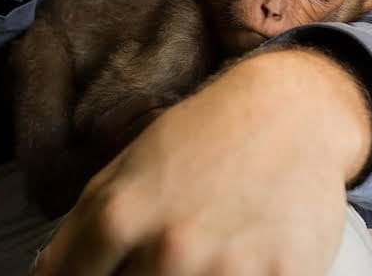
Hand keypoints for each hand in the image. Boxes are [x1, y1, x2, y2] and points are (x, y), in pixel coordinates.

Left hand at [32, 49, 371, 275]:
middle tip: (169, 253)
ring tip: (205, 251)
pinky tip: (241, 259)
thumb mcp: (128, 166)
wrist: (291, 112)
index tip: (110, 270)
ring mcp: (228, 269)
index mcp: (121, 216)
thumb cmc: (207, 135)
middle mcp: (171, 249)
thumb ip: (80, 228)